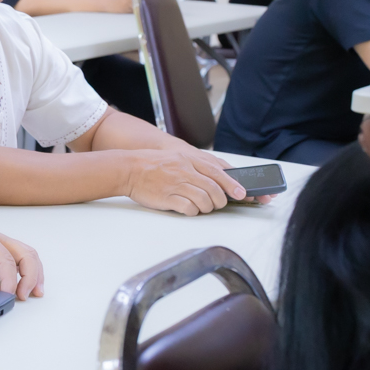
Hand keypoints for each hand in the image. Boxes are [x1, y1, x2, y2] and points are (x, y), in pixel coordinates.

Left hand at [0, 223, 44, 298]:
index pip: (6, 260)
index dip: (10, 281)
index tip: (8, 297)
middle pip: (25, 253)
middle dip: (30, 275)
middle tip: (25, 296)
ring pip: (25, 254)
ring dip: (33, 273)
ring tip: (34, 292)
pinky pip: (17, 259)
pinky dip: (25, 272)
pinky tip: (25, 286)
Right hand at [124, 148, 246, 214]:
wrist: (128, 169)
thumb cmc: (152, 165)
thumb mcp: (177, 158)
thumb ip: (196, 166)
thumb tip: (217, 180)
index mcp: (188, 160)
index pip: (217, 173)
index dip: (231, 184)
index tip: (241, 193)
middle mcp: (184, 171)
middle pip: (213, 189)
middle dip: (221, 200)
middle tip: (219, 204)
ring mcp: (175, 185)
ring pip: (204, 200)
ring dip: (208, 207)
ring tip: (203, 206)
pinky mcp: (167, 198)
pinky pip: (189, 209)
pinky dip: (193, 211)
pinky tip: (189, 209)